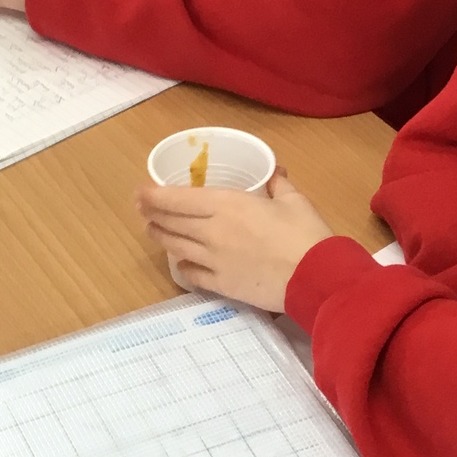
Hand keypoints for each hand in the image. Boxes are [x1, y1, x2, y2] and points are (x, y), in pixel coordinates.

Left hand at [138, 171, 340, 312]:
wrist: (315, 278)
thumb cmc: (306, 234)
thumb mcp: (294, 200)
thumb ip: (278, 184)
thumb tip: (274, 172)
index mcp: (227, 205)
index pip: (178, 199)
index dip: (154, 195)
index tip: (141, 190)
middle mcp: (212, 232)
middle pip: (171, 222)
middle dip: (152, 213)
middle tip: (142, 208)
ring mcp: (213, 260)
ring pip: (176, 246)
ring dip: (160, 236)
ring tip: (153, 230)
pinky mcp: (221, 284)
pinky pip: (192, 273)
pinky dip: (182, 265)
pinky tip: (181, 261)